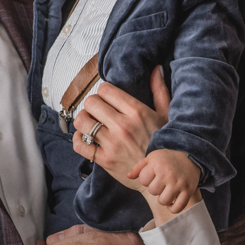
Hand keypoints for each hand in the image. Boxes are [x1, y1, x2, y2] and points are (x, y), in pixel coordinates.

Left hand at [72, 66, 170, 186]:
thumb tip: (157, 69)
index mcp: (137, 112)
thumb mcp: (166, 116)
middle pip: (91, 103)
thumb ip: (160, 91)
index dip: (103, 92)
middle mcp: (122, 126)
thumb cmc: (163, 144)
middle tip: (98, 111)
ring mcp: (112, 144)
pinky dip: (78, 139)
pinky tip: (85, 137)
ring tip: (91, 123)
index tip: (107, 99)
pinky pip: (79, 145)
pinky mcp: (105, 160)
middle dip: (92, 105)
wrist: (161, 176)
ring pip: (82, 122)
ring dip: (84, 121)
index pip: (106, 90)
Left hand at [128, 149, 200, 212]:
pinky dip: (173, 208)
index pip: (143, 180)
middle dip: (155, 188)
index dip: (146, 179)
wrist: (191, 156)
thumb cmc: (168, 159)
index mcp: (157, 164)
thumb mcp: (152, 158)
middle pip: (153, 191)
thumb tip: (128, 176)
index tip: (154, 175)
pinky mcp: (188, 190)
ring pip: (163, 201)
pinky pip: (178, 207)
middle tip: (162, 182)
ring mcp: (179, 183)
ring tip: (166, 192)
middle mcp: (168, 174)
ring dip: (163, 199)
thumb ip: (139, 167)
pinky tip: (172, 202)